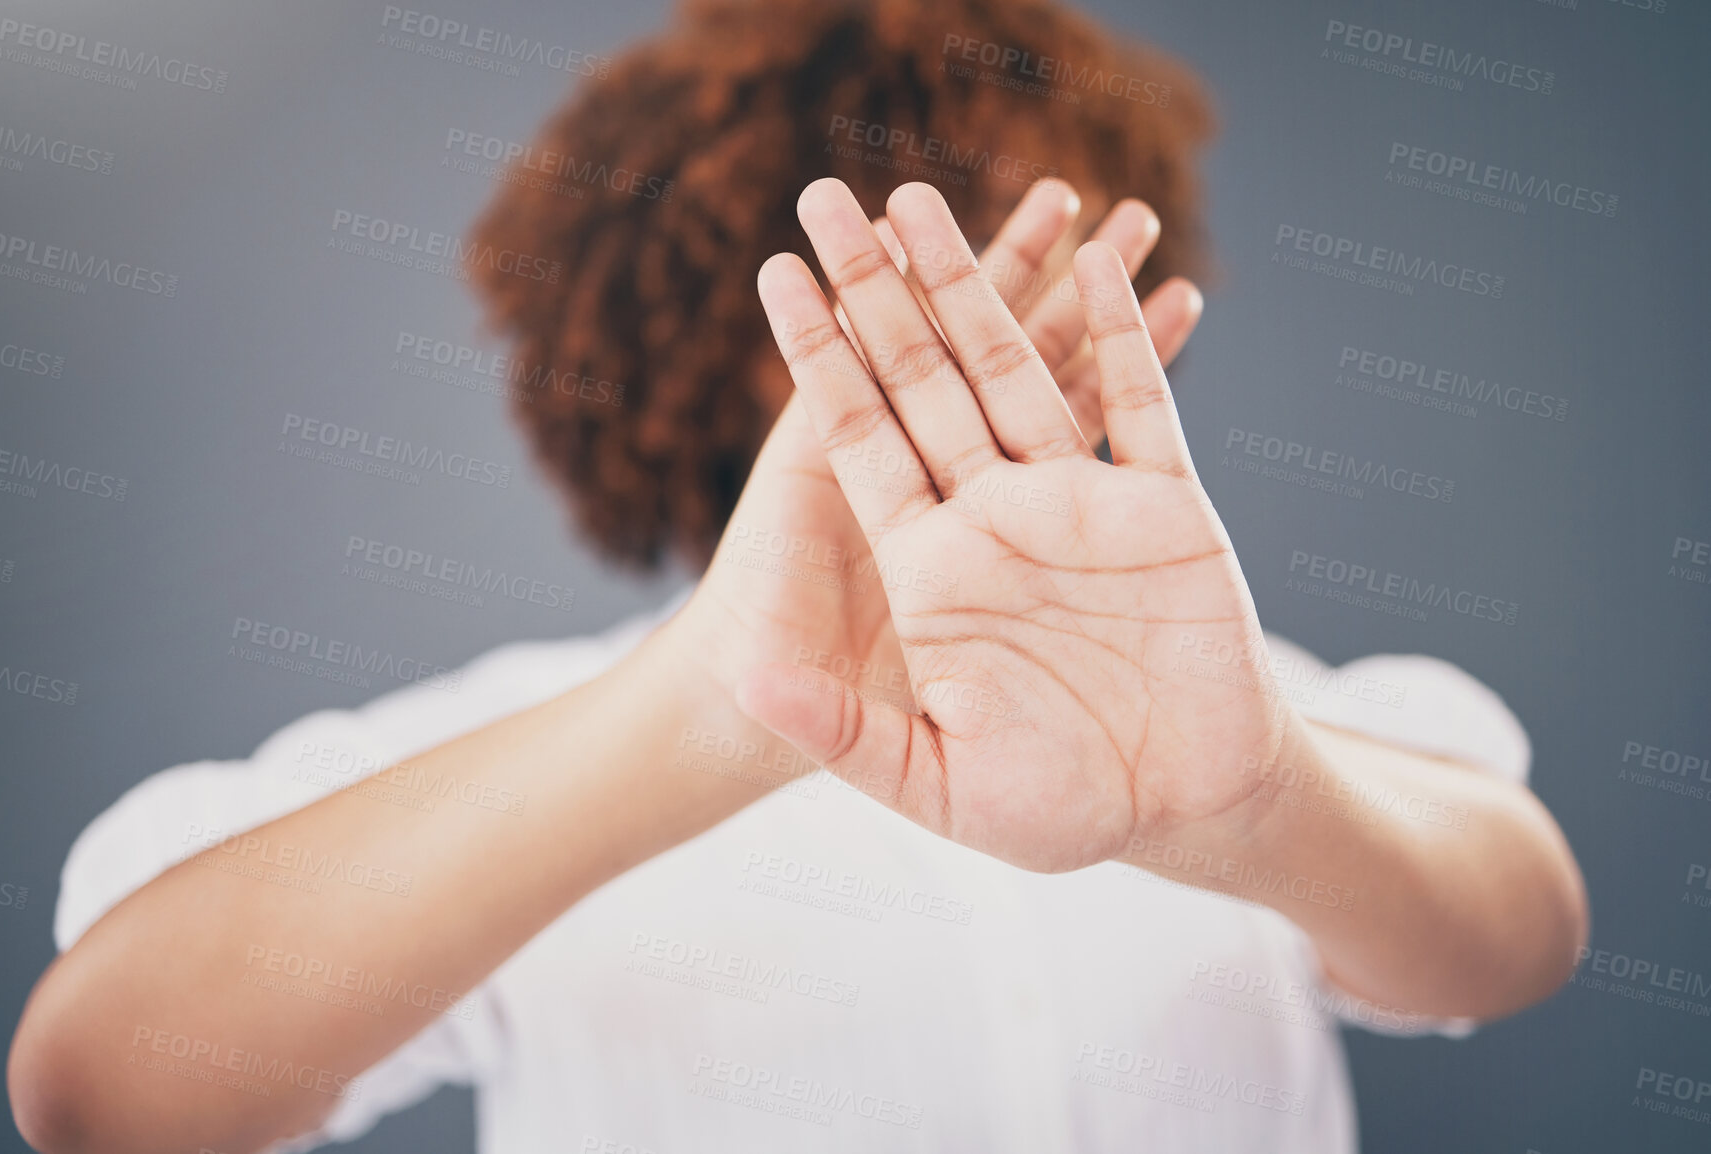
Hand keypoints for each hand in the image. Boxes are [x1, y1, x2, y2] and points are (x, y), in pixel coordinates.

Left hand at [678, 180, 1203, 767]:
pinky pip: (1144, 404)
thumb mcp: (935, 779)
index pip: (862, 435)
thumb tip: (748, 686)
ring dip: (984, 280)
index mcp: (934, 565)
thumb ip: (843, 729)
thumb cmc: (1060, 807)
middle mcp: (996, 515)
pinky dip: (1127, 335)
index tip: (778, 272)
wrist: (1184, 808)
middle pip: (926, 375)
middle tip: (832, 194)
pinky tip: (1101, 268)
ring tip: (935, 197)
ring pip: (1023, 366)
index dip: (821, 354)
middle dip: (881, 285)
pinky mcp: (1167, 511)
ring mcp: (1081, 503)